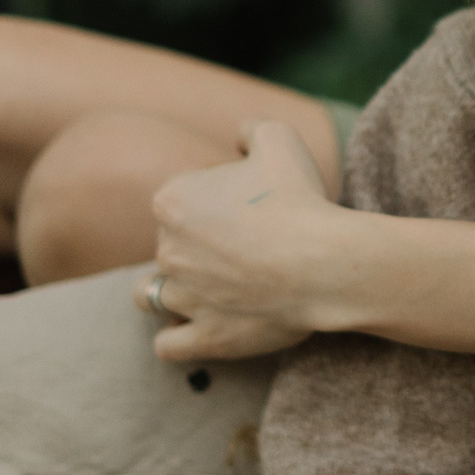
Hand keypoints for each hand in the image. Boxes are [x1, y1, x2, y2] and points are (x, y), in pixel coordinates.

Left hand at [138, 119, 351, 362]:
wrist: (323, 263)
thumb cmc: (300, 200)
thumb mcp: (278, 138)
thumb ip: (249, 129)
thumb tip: (238, 137)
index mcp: (172, 201)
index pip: (177, 198)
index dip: (210, 200)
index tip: (244, 207)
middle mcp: (167, 250)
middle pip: (167, 245)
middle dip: (194, 246)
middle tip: (242, 246)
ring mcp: (183, 298)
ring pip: (151, 296)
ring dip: (170, 290)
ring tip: (204, 289)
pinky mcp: (206, 337)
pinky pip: (168, 345)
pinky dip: (175, 338)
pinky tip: (195, 328)